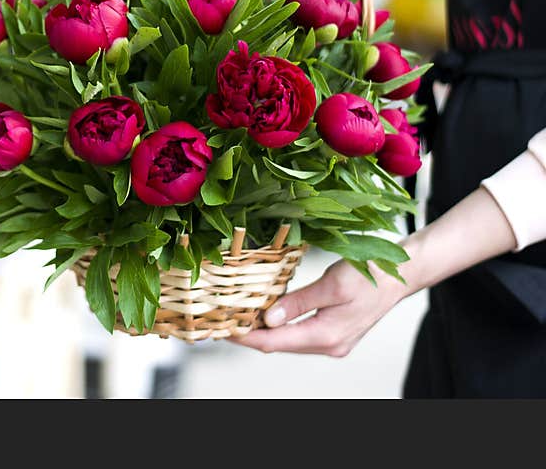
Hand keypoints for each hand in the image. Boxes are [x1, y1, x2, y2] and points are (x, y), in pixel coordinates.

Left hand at [232, 258, 409, 356]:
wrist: (399, 276)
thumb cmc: (369, 276)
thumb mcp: (330, 284)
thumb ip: (297, 303)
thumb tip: (268, 319)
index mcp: (327, 335)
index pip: (275, 342)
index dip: (247, 336)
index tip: (223, 330)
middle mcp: (329, 346)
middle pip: (279, 345)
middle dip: (251, 334)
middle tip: (224, 321)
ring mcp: (333, 343)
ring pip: (289, 341)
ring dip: (265, 331)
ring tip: (239, 316)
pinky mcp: (334, 335)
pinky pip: (300, 335)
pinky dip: (281, 327)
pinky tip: (268, 315)